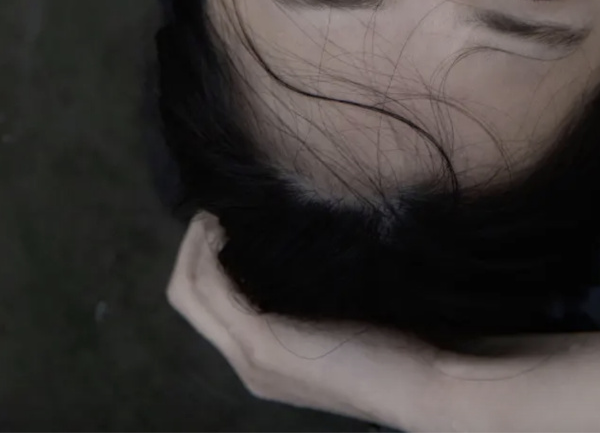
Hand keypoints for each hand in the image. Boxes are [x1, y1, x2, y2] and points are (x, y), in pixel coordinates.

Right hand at [167, 214, 443, 426]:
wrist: (413, 389)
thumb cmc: (390, 351)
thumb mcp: (334, 325)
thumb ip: (307, 302)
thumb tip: (297, 253)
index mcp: (260, 359)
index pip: (203, 307)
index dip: (200, 259)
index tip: (219, 221)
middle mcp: (246, 363)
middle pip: (186, 298)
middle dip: (190, 247)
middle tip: (209, 210)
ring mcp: (251, 357)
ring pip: (192, 293)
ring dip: (196, 246)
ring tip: (215, 213)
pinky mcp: (264, 346)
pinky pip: (215, 294)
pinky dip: (211, 256)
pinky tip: (229, 229)